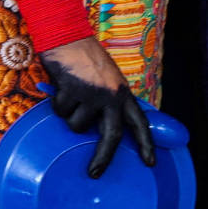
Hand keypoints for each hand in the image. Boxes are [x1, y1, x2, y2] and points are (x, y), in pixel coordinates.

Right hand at [41, 39, 155, 178]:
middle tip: (94, 173)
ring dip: (70, 114)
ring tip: (71, 92)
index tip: (150, 163)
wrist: (68, 35)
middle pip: (110, 137)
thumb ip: (108, 101)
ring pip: (76, 125)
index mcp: (123, 93)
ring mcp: (92, 94)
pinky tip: (61, 85)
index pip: (140, 123)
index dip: (146, 144)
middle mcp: (111, 96)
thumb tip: (100, 128)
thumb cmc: (86, 58)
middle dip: (102, 158)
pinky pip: (61, 111)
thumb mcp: (108, 80)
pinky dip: (57, 103)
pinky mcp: (72, 91)